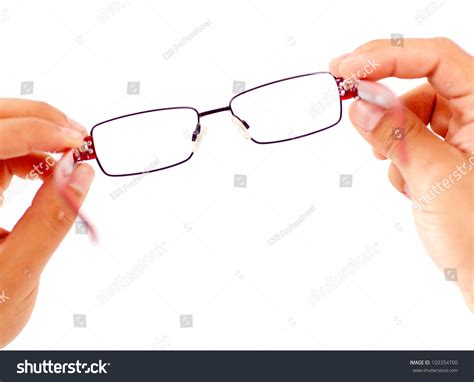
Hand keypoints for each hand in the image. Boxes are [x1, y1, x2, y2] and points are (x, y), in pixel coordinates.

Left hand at [0, 99, 94, 346]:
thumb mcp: (18, 273)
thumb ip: (51, 221)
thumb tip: (80, 174)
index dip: (35, 131)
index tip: (76, 143)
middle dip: (38, 120)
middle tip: (77, 136)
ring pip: (2, 134)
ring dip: (38, 137)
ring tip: (70, 157)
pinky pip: (5, 154)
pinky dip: (32, 155)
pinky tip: (50, 170)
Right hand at [330, 37, 473, 310]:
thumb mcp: (435, 177)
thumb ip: (396, 133)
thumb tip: (361, 101)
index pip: (438, 59)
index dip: (388, 56)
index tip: (345, 67)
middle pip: (423, 87)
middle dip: (388, 106)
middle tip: (352, 109)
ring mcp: (466, 138)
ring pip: (415, 118)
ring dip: (395, 141)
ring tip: (401, 173)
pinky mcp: (451, 157)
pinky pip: (415, 142)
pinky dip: (402, 160)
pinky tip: (410, 186)